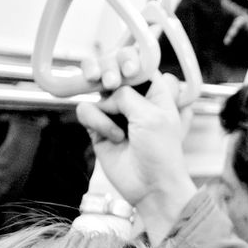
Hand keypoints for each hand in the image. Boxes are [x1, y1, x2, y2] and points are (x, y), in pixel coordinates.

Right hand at [75, 52, 197, 241]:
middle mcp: (134, 99)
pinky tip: (114, 138)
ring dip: (104, 101)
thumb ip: (127, 94)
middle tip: (110, 82)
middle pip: (111, 68)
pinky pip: (86, 111)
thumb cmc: (161, 153)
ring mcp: (115, 112)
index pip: (137, 62)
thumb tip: (108, 90)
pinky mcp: (99, 127)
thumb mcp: (151, 116)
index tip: (128, 73)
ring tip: (113, 114)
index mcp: (155, 92)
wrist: (151, 186)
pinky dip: (98, 122)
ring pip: (94, 88)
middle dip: (107, 70)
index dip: (128, 61)